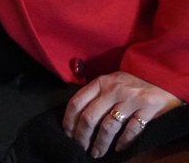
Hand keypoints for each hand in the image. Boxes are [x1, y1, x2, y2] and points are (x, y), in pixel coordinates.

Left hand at [63, 71, 181, 155]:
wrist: (159, 76)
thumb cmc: (131, 81)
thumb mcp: (109, 81)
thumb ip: (95, 93)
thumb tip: (77, 114)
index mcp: (100, 83)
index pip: (77, 102)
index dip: (69, 120)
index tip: (67, 133)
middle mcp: (113, 91)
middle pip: (90, 117)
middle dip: (82, 135)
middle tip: (80, 147)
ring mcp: (130, 100)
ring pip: (108, 126)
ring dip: (100, 142)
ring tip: (96, 152)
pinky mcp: (147, 109)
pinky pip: (132, 129)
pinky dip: (124, 141)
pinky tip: (118, 148)